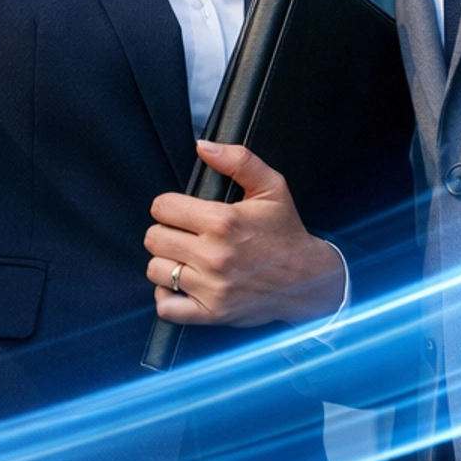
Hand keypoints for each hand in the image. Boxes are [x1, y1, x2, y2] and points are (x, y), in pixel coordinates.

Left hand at [144, 140, 344, 328]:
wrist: (307, 279)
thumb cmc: (286, 233)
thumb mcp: (271, 187)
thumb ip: (238, 161)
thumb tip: (203, 147)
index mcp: (223, 221)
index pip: (162, 207)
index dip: (169, 206)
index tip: (181, 212)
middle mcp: (214, 255)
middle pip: (154, 238)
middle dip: (166, 232)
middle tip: (185, 235)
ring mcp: (211, 287)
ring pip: (156, 270)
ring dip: (166, 263)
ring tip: (185, 259)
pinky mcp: (212, 313)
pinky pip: (167, 307)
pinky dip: (168, 296)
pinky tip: (181, 285)